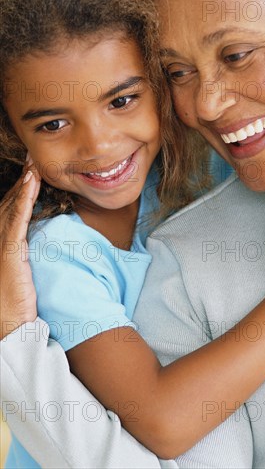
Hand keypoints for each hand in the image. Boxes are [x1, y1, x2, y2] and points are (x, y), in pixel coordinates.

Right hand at [0, 157, 40, 339]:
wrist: (7, 330)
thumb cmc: (13, 307)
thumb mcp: (19, 277)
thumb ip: (22, 257)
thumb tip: (34, 247)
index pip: (9, 212)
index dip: (19, 191)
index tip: (31, 173)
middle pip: (9, 205)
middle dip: (22, 182)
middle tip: (32, 160)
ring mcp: (0, 246)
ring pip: (12, 207)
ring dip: (24, 184)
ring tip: (34, 165)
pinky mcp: (8, 253)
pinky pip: (17, 221)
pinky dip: (24, 200)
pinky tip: (32, 183)